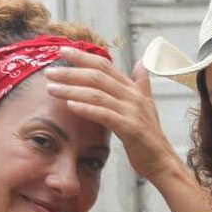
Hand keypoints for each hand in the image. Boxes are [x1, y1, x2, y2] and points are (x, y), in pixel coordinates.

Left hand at [45, 48, 178, 179]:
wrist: (162, 161)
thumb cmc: (149, 136)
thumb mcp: (147, 104)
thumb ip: (141, 83)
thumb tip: (142, 62)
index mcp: (132, 88)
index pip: (105, 66)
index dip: (83, 57)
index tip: (62, 50)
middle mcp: (132, 96)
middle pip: (97, 76)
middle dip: (71, 72)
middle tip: (50, 72)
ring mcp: (131, 111)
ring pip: (97, 94)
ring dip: (71, 89)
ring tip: (51, 89)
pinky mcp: (129, 128)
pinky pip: (103, 114)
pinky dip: (86, 108)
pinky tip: (70, 105)